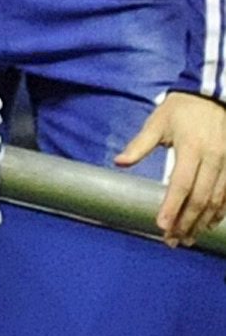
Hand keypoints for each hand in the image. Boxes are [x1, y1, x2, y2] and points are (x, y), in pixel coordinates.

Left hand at [116, 89, 225, 245]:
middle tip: (173, 240)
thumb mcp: (157, 122)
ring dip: (204, 221)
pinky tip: (210, 223)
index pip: (181, 184)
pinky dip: (221, 211)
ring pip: (218, 199)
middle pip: (201, 197)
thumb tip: (119, 162)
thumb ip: (140, 145)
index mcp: (191, 148)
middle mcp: (214, 157)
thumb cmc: (181, 109)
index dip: (172, 207)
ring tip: (189, 237)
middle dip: (187, 221)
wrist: (213, 94)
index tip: (162, 226)